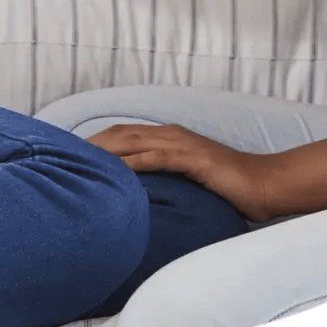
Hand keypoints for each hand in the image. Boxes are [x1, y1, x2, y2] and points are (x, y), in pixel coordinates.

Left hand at [88, 123, 279, 221]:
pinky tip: (117, 171)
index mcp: (167, 137)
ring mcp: (181, 144)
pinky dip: (134, 163)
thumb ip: (166, 177)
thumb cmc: (227, 185)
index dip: (96, 142)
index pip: (122, 134)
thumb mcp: (189, 178)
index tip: (71, 153)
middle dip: (91, 143)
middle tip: (63, 156)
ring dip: (105, 150)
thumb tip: (139, 192)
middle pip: (120, 134)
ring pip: (133, 141)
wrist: (263, 184)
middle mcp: (170, 134)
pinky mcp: (193, 158)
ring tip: (80, 161)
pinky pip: (157, 158)